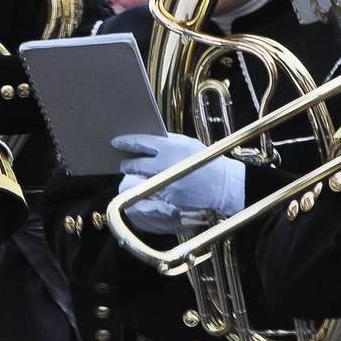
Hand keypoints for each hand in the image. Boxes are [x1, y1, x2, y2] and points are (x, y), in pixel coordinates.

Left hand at [113, 133, 243, 216]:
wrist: (224, 187)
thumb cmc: (208, 162)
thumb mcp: (188, 143)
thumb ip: (167, 140)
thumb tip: (146, 139)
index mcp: (171, 148)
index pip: (140, 143)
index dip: (125, 142)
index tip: (116, 142)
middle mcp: (165, 166)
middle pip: (133, 165)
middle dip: (126, 164)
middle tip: (125, 163)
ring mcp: (165, 185)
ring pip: (135, 183)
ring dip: (131, 180)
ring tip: (133, 176)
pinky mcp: (167, 201)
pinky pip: (145, 197)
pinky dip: (142, 193)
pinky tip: (144, 190)